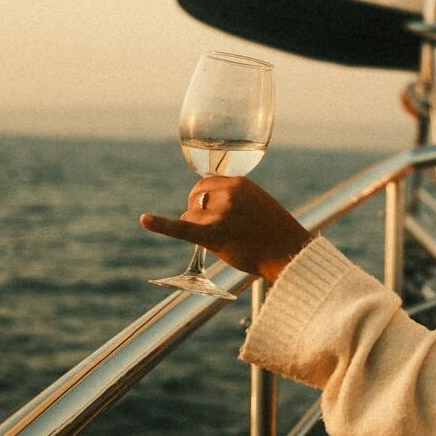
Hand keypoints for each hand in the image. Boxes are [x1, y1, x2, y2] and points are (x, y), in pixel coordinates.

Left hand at [140, 177, 311, 282]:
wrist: (290, 253)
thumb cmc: (275, 232)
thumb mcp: (258, 203)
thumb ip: (234, 198)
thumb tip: (206, 201)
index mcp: (239, 183)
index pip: (205, 184)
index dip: (203, 199)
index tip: (209, 211)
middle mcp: (229, 194)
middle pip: (194, 199)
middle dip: (197, 212)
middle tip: (214, 228)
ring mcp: (221, 214)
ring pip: (190, 217)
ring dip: (198, 229)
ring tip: (223, 241)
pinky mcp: (214, 235)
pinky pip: (182, 228)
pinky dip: (160, 224)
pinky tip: (144, 220)